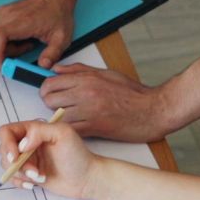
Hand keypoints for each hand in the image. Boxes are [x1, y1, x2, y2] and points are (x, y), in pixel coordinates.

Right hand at [0, 0, 74, 68]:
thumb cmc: (56, 12)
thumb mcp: (61, 37)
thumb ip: (52, 54)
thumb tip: (43, 65)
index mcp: (21, 21)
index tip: (3, 65)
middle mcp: (7, 15)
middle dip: (3, 54)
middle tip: (21, 54)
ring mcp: (2, 13)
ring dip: (4, 48)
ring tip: (24, 44)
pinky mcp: (0, 14)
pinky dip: (3, 42)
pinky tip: (19, 39)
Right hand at [0, 119, 99, 198]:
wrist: (87, 179)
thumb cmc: (78, 155)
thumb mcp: (62, 134)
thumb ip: (39, 131)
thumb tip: (21, 144)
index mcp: (32, 130)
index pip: (6, 132)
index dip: (6, 144)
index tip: (16, 156)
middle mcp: (27, 143)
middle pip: (3, 150)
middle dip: (16, 163)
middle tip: (34, 171)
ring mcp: (27, 159)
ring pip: (7, 165)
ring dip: (20, 174)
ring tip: (39, 177)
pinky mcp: (29, 174)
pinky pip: (13, 178)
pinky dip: (19, 182)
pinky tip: (34, 184)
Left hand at [39, 64, 165, 141]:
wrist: (153, 110)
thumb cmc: (133, 93)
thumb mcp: (106, 73)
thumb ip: (79, 70)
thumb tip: (57, 69)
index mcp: (87, 79)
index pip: (51, 82)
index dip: (46, 89)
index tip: (49, 93)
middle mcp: (85, 93)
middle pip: (49, 99)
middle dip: (48, 104)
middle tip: (55, 107)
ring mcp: (89, 111)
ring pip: (57, 116)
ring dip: (57, 118)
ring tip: (64, 118)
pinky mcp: (95, 128)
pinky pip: (71, 129)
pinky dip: (68, 130)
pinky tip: (72, 128)